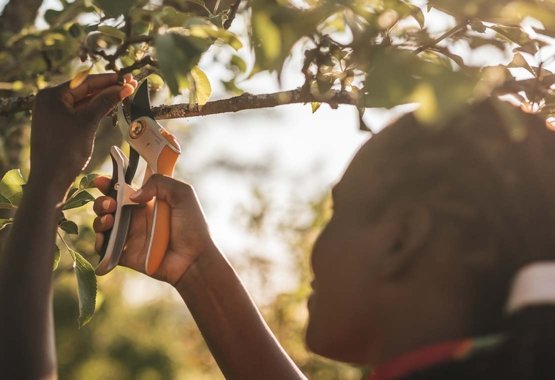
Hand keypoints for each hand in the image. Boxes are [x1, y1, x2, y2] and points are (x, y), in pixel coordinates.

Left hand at [28, 73, 136, 192]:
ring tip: (125, 94)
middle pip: (84, 90)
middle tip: (130, 84)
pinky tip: (111, 106)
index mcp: (52, 95)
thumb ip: (105, 102)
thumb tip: (125, 87)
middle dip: (107, 88)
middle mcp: (50, 101)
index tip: (127, 78)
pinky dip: (96, 110)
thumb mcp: (88, 123)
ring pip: (84, 101)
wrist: (51, 178)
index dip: (108, 80)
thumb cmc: (66, 150)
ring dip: (103, 99)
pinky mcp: (60, 124)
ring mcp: (54, 113)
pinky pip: (80, 112)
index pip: (85, 82)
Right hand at [93, 174, 216, 284]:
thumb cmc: (193, 226)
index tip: (101, 181)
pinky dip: (99, 241)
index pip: (123, 189)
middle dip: (101, 201)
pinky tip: (105, 236)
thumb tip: (133, 194)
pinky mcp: (126, 254)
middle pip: (108, 205)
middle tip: (109, 204)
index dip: (110, 183)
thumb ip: (159, 183)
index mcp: (148, 202)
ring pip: (102, 224)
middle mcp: (137, 217)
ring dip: (99, 219)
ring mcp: (130, 236)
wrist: (194, 258)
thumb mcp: (182, 194)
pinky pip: (105, 248)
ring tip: (110, 219)